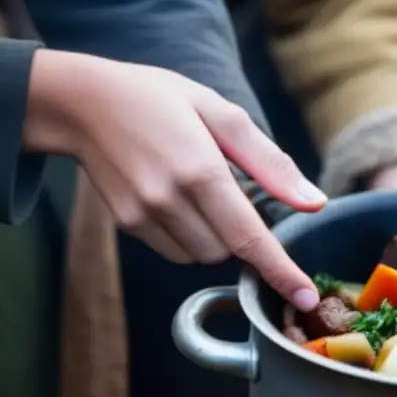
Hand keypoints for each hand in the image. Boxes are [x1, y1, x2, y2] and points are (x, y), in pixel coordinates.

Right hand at [25, 49, 324, 310]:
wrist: (81, 102)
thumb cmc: (160, 100)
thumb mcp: (222, 114)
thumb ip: (271, 164)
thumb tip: (314, 203)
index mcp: (201, 170)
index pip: (249, 237)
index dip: (280, 270)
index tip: (306, 296)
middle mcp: (170, 199)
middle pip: (228, 251)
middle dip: (242, 235)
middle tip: (230, 191)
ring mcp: (144, 215)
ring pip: (202, 256)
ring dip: (216, 237)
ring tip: (197, 190)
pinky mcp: (128, 224)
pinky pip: (175, 252)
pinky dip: (189, 237)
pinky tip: (176, 199)